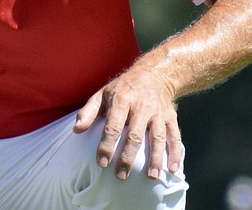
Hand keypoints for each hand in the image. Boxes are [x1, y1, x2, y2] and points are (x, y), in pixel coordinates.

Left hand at [73, 65, 182, 180]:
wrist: (153, 74)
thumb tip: (76, 129)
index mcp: (122, 100)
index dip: (107, 145)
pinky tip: (172, 168)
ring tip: (151, 176)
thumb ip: (89, 112)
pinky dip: (175, 152)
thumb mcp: (103, 94)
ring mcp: (158, 113)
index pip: (113, 126)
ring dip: (155, 158)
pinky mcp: (170, 117)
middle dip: (128, 157)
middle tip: (121, 176)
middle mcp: (141, 106)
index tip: (102, 163)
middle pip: (135, 135)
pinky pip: (174, 136)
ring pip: (157, 137)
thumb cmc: (123, 88)